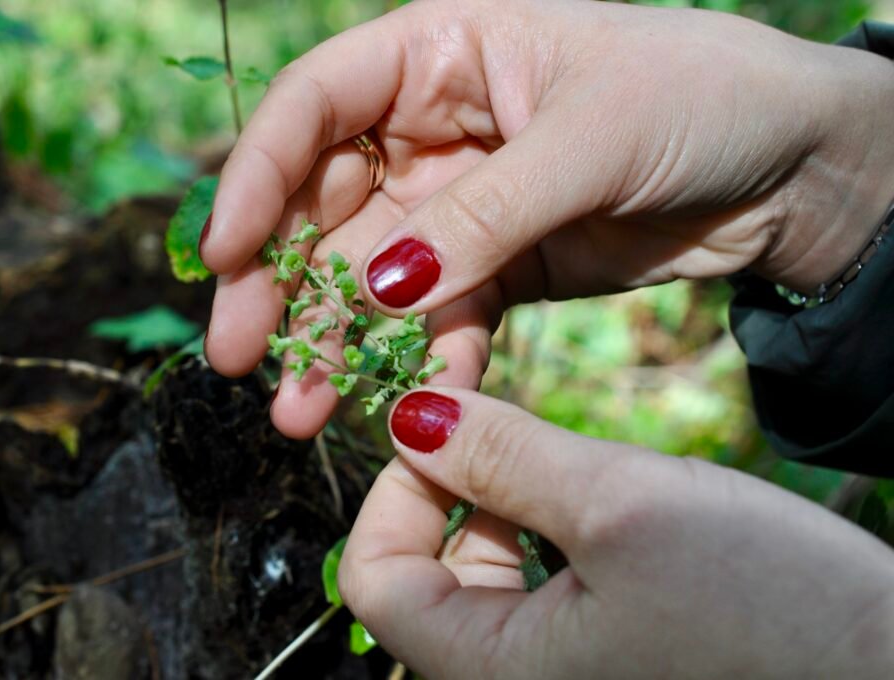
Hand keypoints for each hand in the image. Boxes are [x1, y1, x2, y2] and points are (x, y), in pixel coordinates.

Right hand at [201, 0, 893, 437]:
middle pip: (322, 204)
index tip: (223, 254)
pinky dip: (421, 364)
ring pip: (369, 278)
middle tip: (240, 354)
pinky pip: (439, 322)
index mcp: (439, 53)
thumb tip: (376, 287)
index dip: (258, 176)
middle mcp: (433, 129)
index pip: (314, 105)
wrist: (792, 166)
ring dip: (331, 343)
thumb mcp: (589, 139)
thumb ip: (482, 214)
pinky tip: (403, 409)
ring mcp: (461, 206)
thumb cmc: (700, 99)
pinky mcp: (497, 270)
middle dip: (276, 280)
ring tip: (297, 410)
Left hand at [338, 387, 893, 678]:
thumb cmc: (769, 608)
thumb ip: (499, 457)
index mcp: (491, 674)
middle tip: (505, 426)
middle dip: (454, 489)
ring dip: (504, 503)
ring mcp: (557, 674)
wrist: (887, 670)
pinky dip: (544, 530)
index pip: (374, 579)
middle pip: (423, 574)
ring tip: (568, 467)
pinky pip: (535, 587)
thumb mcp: (620, 506)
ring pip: (481, 573)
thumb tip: (410, 415)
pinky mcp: (600, 656)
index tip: (444, 426)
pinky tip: (597, 502)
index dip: (394, 491)